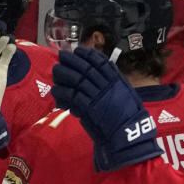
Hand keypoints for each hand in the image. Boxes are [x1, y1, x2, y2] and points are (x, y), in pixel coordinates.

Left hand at [51, 47, 162, 171]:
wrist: (127, 133)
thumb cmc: (128, 116)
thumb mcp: (125, 94)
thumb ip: (114, 84)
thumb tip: (102, 76)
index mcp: (117, 81)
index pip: (100, 62)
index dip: (87, 55)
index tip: (78, 50)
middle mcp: (107, 86)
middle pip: (86, 68)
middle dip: (72, 61)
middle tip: (62, 56)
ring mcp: (97, 96)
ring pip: (77, 80)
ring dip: (64, 74)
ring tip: (56, 70)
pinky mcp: (89, 109)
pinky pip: (73, 97)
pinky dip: (62, 92)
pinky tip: (56, 90)